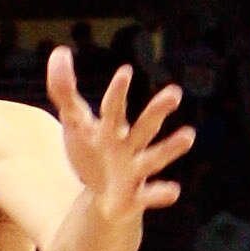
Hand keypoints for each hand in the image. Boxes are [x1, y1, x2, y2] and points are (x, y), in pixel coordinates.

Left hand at [45, 50, 193, 223]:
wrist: (105, 198)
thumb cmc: (92, 153)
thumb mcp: (75, 124)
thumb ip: (65, 91)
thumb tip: (60, 52)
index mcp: (112, 128)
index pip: (113, 109)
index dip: (116, 93)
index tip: (125, 72)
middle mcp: (129, 146)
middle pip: (144, 127)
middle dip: (157, 111)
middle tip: (175, 92)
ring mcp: (134, 171)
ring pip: (154, 158)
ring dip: (170, 148)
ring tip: (189, 135)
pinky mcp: (135, 198)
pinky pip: (148, 196)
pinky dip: (160, 194)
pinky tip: (173, 191)